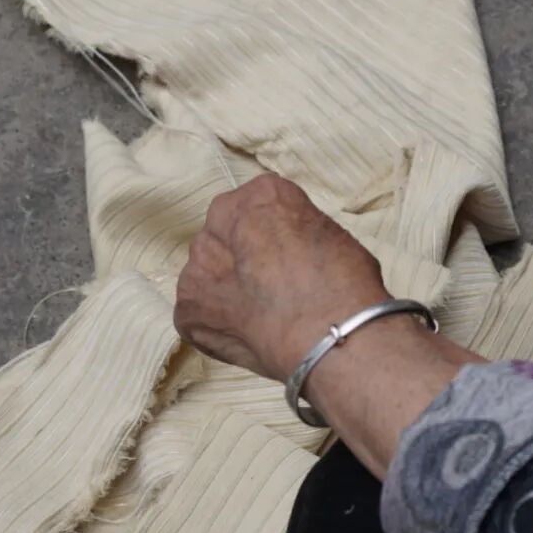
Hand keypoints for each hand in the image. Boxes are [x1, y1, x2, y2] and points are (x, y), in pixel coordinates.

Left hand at [175, 173, 387, 380]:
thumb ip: (295, 230)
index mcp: (262, 194)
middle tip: (268, 285)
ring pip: (206, 271)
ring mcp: (198, 265)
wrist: (329, 337)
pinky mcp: (187, 309)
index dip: (274, 235)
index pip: (258, 205)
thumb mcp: (329, 234)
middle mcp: (221, 219)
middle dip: (240, 256)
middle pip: (224, 233)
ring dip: (224, 287)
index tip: (287, 255)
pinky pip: (198, 311)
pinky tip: (246, 333)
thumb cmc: (344, 285)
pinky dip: (216, 323)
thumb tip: (288, 248)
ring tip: (257, 314)